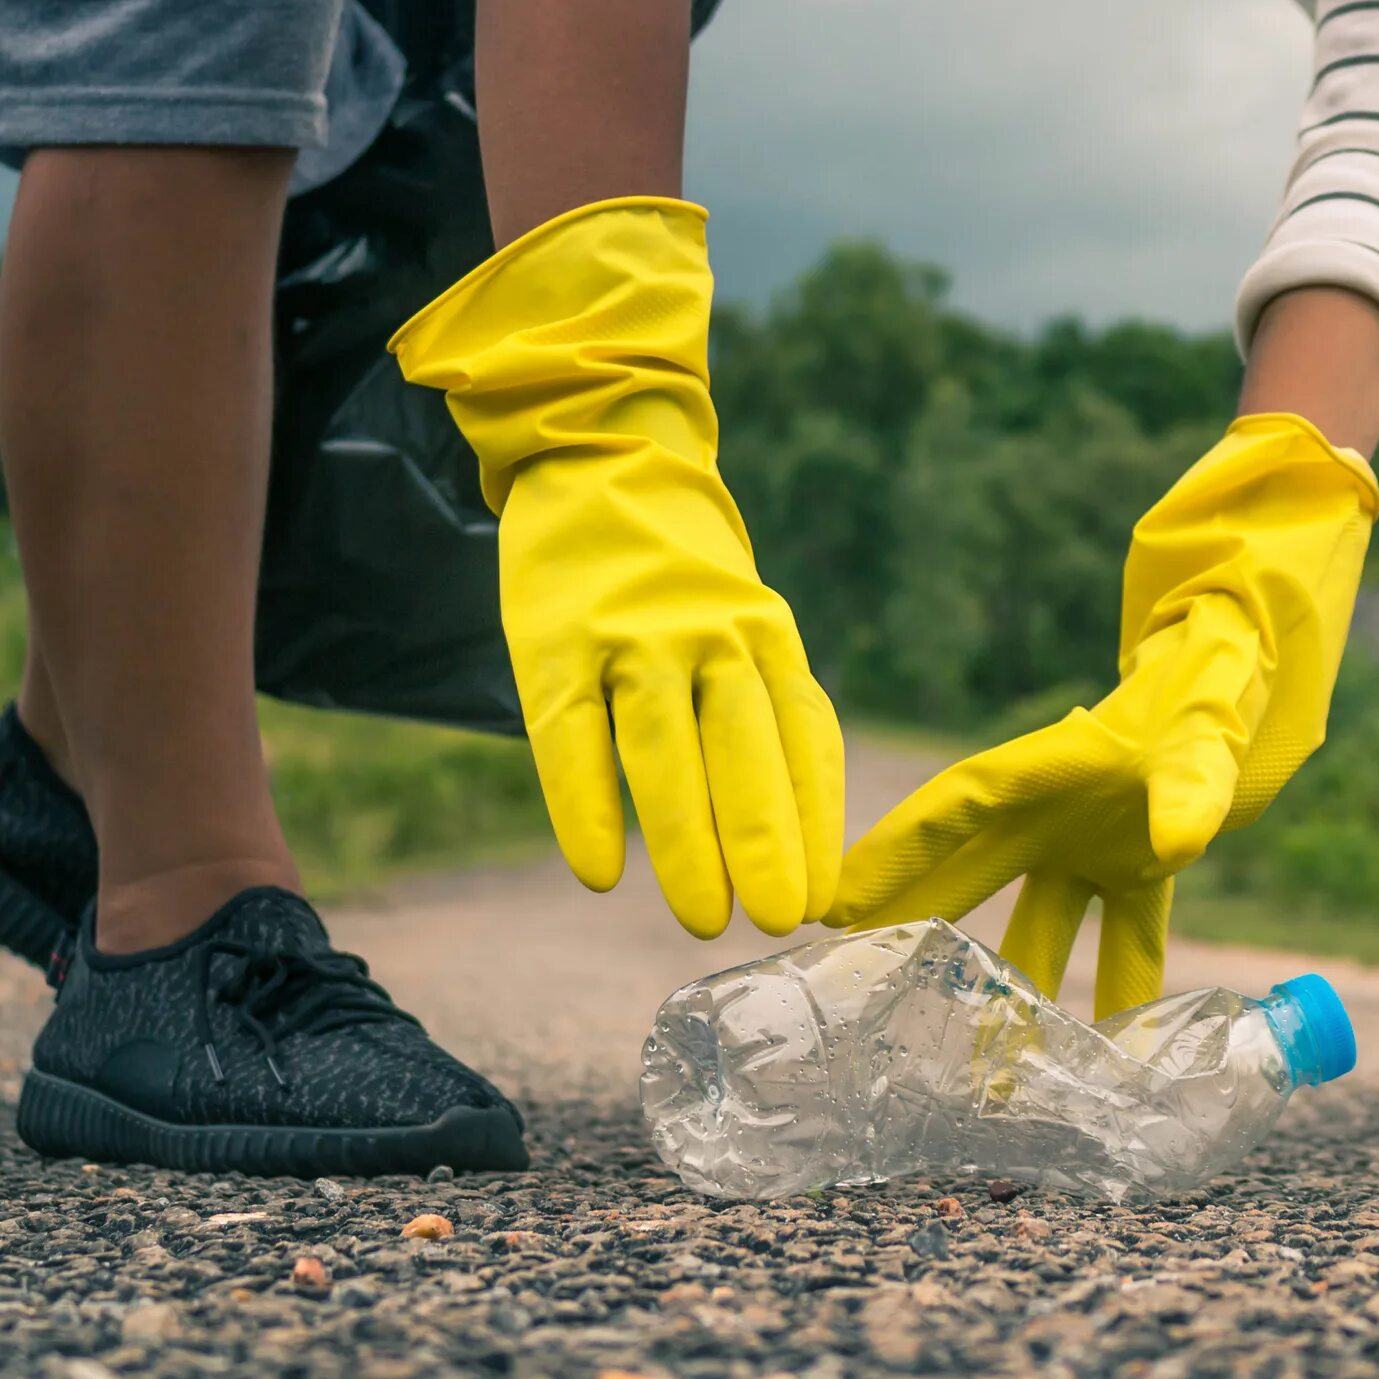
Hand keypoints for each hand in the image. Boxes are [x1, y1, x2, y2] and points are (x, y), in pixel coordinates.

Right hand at [390, 198, 842, 936]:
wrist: (600, 456)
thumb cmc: (682, 580)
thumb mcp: (748, 628)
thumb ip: (773, 715)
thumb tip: (805, 844)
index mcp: (766, 636)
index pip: (803, 737)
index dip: (813, 822)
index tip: (822, 900)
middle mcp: (709, 634)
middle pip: (743, 748)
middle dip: (765, 839)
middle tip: (778, 922)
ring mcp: (631, 634)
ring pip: (665, 747)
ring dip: (687, 838)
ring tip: (704, 918)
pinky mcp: (556, 641)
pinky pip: (572, 732)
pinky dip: (584, 804)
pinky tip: (598, 869)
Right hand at [828, 413, 1378, 1016]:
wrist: (1242, 681)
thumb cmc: (1208, 689)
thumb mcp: (1200, 734)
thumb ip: (1189, 787)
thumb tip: (1180, 845)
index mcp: (1043, 768)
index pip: (953, 811)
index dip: (895, 855)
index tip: (841, 902)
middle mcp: (1051, 814)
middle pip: (966, 875)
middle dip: (913, 926)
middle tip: (852, 984)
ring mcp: (1088, 848)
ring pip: (1034, 927)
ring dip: (1011, 989)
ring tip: (973, 1062)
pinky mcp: (1137, 873)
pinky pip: (1120, 942)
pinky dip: (1115, 994)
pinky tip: (1107, 1057)